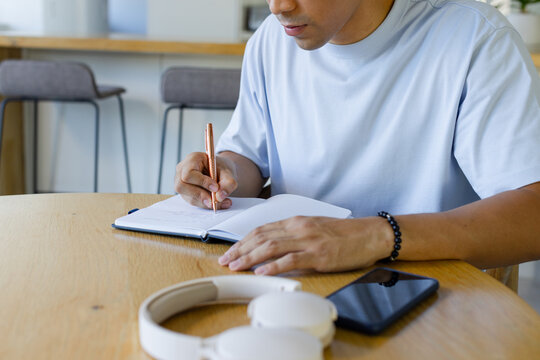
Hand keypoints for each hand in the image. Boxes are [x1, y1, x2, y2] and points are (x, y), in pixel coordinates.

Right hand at [174, 152, 237, 209]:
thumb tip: (220, 197)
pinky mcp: (185, 193)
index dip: (201, 182)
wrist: (221, 172)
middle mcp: (182, 170)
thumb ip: (228, 183)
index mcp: (192, 159)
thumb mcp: (228, 173)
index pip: (189, 173)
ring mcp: (181, 182)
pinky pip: (193, 202)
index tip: (216, 187)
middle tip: (216, 200)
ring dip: (206, 202)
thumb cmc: (222, 168)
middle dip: (200, 195)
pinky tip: (218, 203)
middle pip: (182, 186)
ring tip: (223, 202)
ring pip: (189, 197)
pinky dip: (206, 204)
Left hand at [218, 216, 392, 274]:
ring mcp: (308, 240)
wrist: (369, 234)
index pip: (262, 229)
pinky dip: (273, 266)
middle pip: (261, 237)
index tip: (231, 250)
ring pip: (271, 246)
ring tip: (236, 266)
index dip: (243, 240)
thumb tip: (273, 248)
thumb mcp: (314, 228)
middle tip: (225, 260)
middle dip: (240, 249)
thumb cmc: (343, 233)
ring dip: (250, 257)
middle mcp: (298, 227)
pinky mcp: (318, 254)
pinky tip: (260, 271)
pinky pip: (290, 259)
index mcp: (296, 221)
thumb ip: (293, 235)